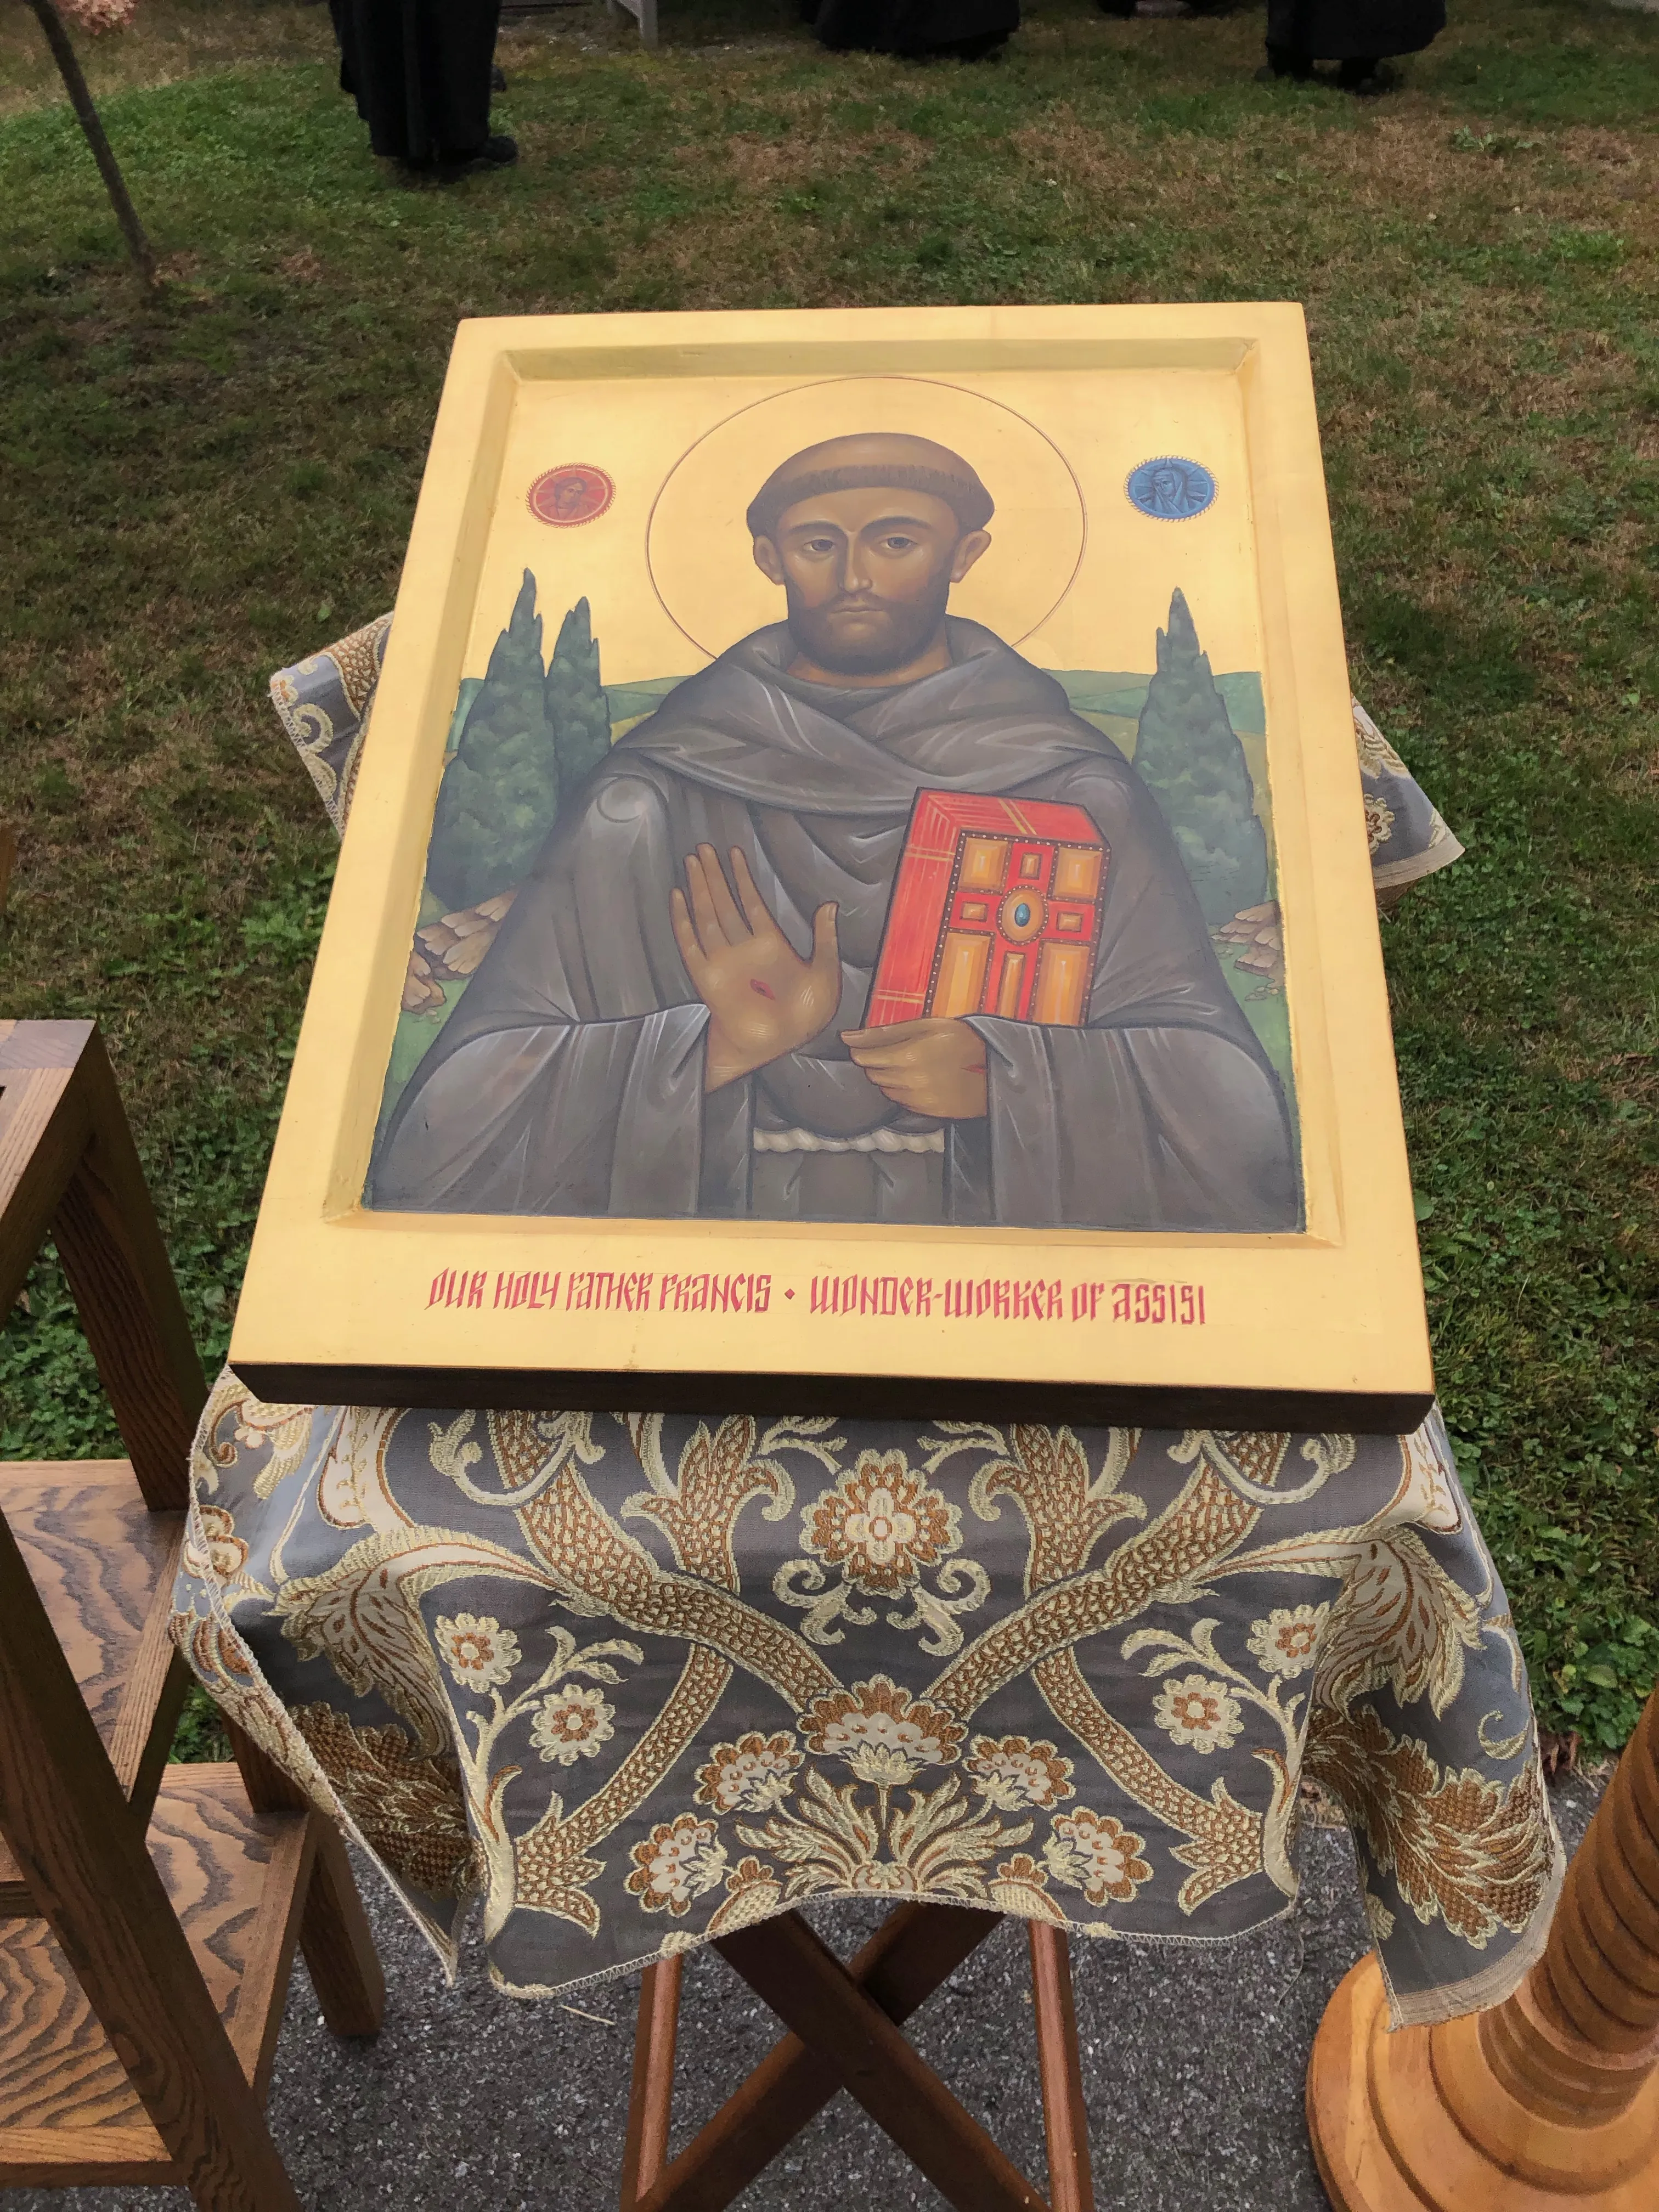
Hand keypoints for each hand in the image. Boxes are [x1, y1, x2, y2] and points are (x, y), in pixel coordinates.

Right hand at [671, 845, 840, 1091]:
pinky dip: (683, 921)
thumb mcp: (825, 973)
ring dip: (700, 888)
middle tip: (704, 848)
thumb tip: (830, 905)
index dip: (742, 877)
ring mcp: (724, 961)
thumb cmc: (804, 1017)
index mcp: (771, 945)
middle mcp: (743, 949)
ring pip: (708, 915)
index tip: (734, 853)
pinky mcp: (708, 977)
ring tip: (692, 862)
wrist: (779, 1046)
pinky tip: (678, 897)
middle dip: (714, 874)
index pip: (751, 902)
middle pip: (724, 903)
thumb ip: (825, 939)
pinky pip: (691, 944)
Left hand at [841, 1018, 987, 1119]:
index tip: (863, 1043)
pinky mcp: (924, 1111)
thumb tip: (850, 1037)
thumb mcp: (927, 1025)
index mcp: (907, 1056)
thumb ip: (886, 1032)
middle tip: (891, 1049)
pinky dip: (902, 1089)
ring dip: (888, 1076)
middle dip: (875, 1061)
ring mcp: (916, 1099)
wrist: (994, 1070)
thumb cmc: (963, 1041)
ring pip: (884, 1088)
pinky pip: (900, 1100)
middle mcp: (908, 1081)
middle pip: (872, 1073)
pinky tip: (917, 1078)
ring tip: (908, 1063)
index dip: (862, 1049)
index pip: (865, 1056)